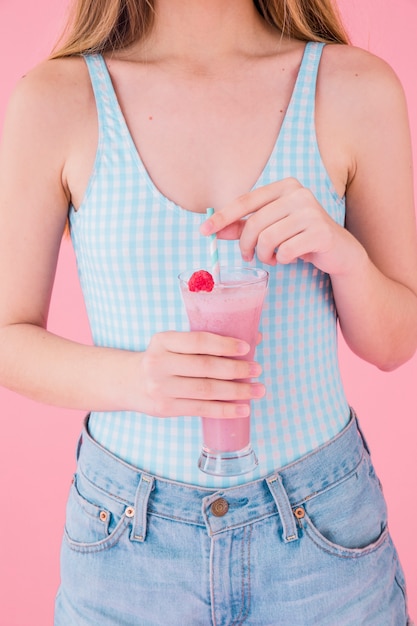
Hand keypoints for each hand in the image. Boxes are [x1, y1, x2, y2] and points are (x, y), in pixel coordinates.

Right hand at [139, 331, 264, 418]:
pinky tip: (243, 408)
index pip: (198, 341)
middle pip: (205, 367)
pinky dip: (224, 410)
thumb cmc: (163, 359)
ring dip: (236, 391)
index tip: (247, 347)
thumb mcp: (175, 344)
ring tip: (257, 390)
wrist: (129, 382)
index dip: (224, 344)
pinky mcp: (165, 408)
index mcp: (163, 340)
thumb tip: (254, 336)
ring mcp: (161, 388)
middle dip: (236, 369)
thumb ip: (208, 341)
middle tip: (257, 369)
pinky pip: (201, 409)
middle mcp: (159, 363)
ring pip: (206, 390)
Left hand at [201, 178, 360, 275]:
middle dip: (246, 246)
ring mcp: (311, 211)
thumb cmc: (300, 236)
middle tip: (250, 257)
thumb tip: (212, 230)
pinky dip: (283, 259)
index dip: (222, 217)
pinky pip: (286, 250)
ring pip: (268, 238)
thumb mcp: (271, 228)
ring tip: (272, 258)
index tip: (203, 232)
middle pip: (254, 223)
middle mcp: (298, 193)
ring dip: (265, 255)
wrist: (338, 251)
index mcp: (284, 186)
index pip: (244, 201)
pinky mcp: (320, 231)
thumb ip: (242, 227)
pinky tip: (290, 258)